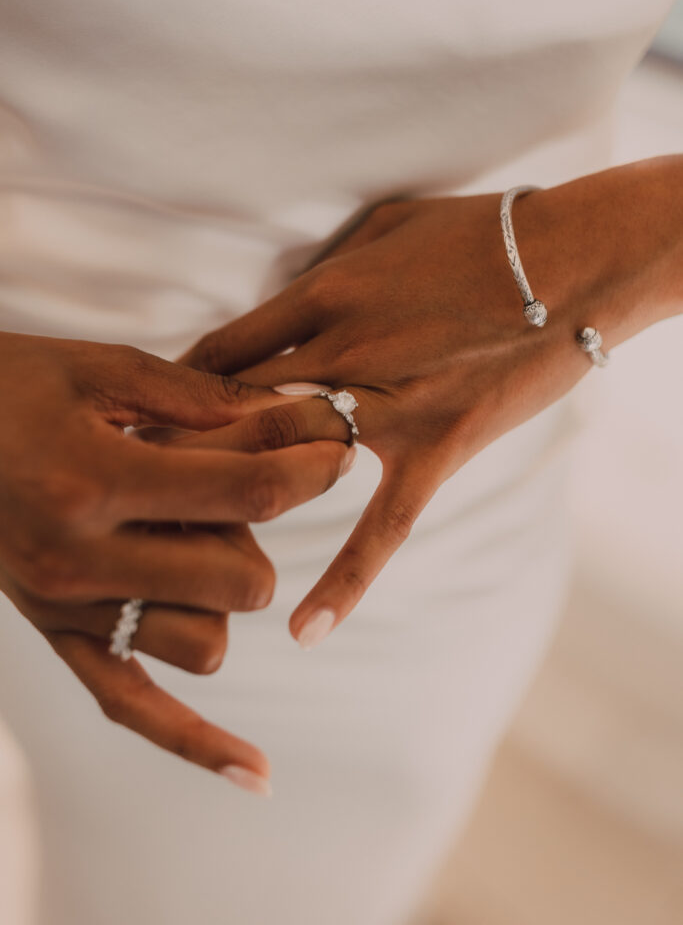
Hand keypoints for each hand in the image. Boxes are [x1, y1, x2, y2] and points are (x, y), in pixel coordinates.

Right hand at [0, 332, 351, 789]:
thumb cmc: (13, 385)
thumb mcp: (103, 370)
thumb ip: (203, 399)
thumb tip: (303, 412)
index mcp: (93, 481)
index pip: (246, 492)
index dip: (313, 467)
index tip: (343, 446)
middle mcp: (78, 560)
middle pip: (239, 580)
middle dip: (259, 533)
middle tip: (228, 487)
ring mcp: (65, 611)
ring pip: (206, 645)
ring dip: (222, 598)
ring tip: (186, 540)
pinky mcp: (57, 637)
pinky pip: (133, 708)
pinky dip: (198, 744)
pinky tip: (260, 773)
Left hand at [181, 158, 682, 647]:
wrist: (575, 261)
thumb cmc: (480, 230)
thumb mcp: (385, 223)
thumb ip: (325, 265)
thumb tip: (283, 294)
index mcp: (325, 293)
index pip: (222, 351)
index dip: (176, 390)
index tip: (152, 421)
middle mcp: (345, 352)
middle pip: (238, 412)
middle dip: (182, 450)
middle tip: (137, 490)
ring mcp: (391, 407)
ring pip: (290, 462)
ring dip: (236, 498)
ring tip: (184, 540)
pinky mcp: (438, 449)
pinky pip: (384, 524)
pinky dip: (347, 577)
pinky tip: (306, 628)